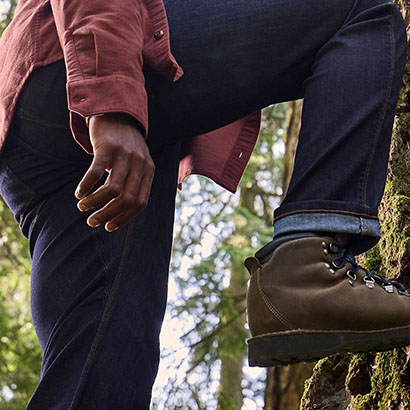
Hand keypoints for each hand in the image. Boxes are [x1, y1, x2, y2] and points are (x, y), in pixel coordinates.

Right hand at [75, 113, 154, 231]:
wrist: (117, 112)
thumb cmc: (125, 145)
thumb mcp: (138, 163)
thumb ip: (135, 182)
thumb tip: (125, 211)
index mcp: (149, 171)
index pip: (141, 203)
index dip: (125, 218)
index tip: (109, 227)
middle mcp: (140, 164)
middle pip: (127, 200)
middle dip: (108, 215)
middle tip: (92, 222)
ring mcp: (125, 155)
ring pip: (112, 190)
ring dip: (95, 203)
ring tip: (83, 207)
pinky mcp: (107, 147)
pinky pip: (95, 173)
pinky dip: (86, 186)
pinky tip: (79, 193)